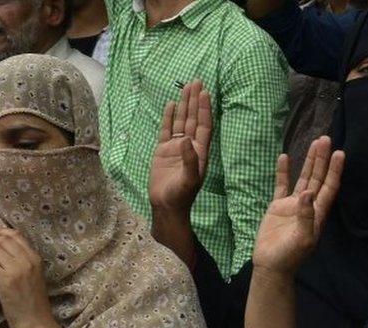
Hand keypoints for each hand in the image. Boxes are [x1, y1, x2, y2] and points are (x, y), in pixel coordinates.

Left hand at [0, 226, 53, 327]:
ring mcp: (17, 270)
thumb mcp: (35, 278)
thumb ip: (26, 264)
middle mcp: (27, 261)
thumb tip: (14, 253)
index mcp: (36, 259)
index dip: (3, 231)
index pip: (17, 237)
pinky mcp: (6, 280)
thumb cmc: (34, 303)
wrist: (36, 322)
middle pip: (4, 241)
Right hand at [148, 80, 211, 216]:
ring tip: (185, 87)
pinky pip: (166, 130)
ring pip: (180, 121)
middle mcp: (189, 146)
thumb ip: (189, 160)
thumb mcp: (189, 180)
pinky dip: (168, 117)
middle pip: (193, 118)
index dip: (204, 109)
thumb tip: (185, 140)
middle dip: (195, 101)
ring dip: (183, 105)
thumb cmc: (182, 196)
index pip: (203, 125)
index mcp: (199, 152)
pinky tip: (170, 104)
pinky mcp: (162, 151)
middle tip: (196, 81)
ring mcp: (176, 148)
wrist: (166, 207)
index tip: (204, 92)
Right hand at [251, 136, 343, 278]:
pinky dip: (283, 172)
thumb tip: (308, 193)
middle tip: (325, 139)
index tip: (339, 153)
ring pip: (303, 178)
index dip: (334, 170)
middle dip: (322, 159)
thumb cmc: (290, 256)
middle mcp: (308, 205)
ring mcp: (293, 205)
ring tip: (314, 142)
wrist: (271, 265)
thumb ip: (306, 216)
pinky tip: (284, 157)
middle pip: (318, 177)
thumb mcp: (302, 239)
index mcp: (318, 213)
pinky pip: (281, 185)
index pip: (329, 187)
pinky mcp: (278, 207)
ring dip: (309, 162)